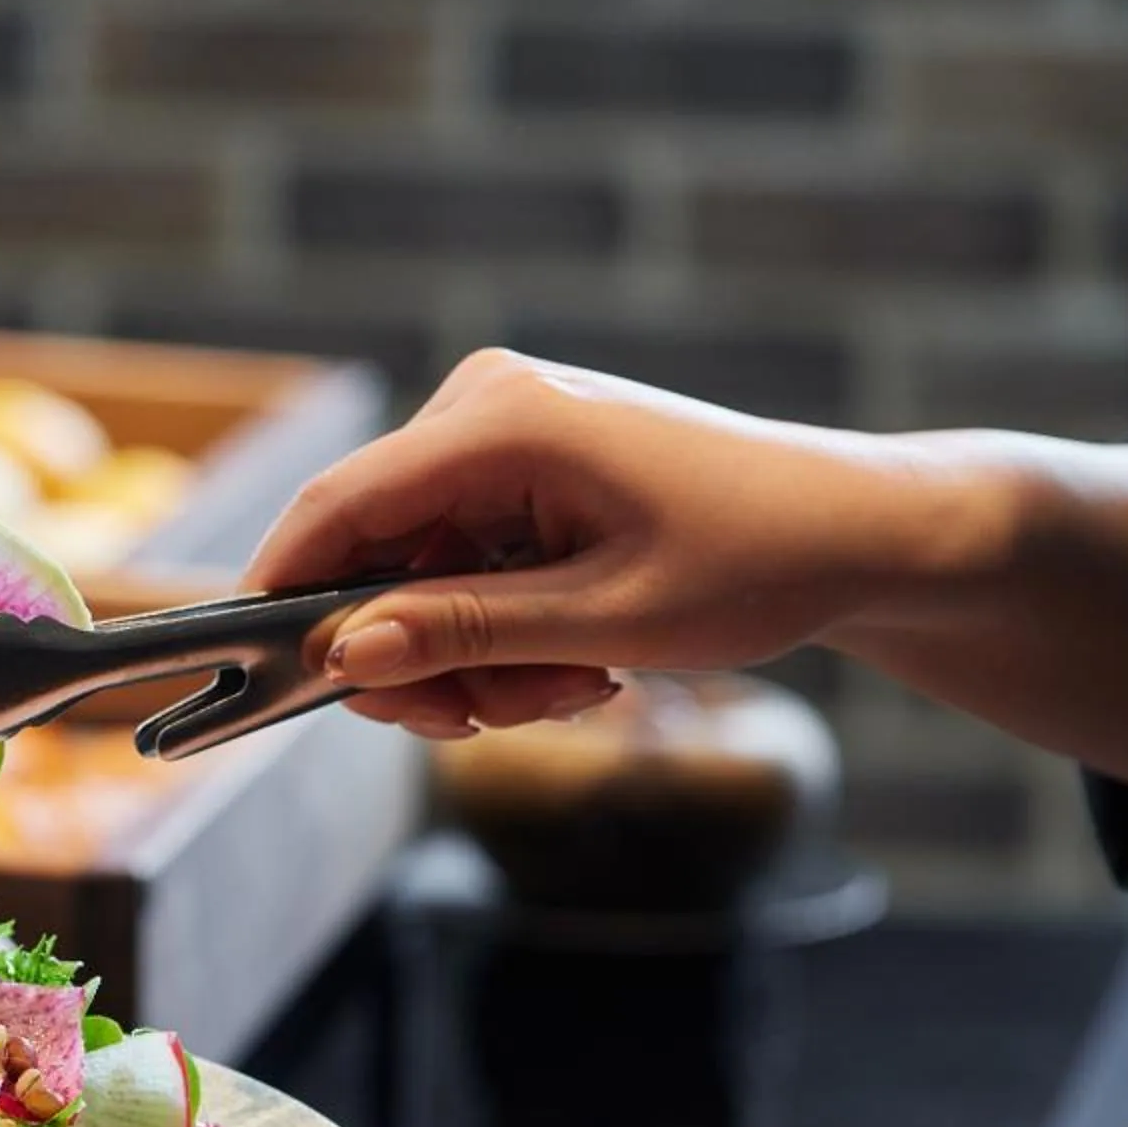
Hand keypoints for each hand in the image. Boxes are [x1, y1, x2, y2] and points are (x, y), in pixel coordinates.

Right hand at [243, 350, 991, 738]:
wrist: (860, 530)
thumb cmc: (758, 560)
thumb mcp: (603, 621)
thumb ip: (462, 634)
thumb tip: (343, 656)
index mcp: (504, 420)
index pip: (341, 505)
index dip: (286, 592)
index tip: (267, 677)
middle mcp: (487, 405)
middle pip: (371, 551)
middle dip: (419, 654)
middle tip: (494, 720)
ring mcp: (502, 429)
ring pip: (413, 572)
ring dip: (470, 656)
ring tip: (569, 692)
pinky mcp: (521, 461)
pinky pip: (456, 560)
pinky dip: (495, 627)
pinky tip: (569, 661)